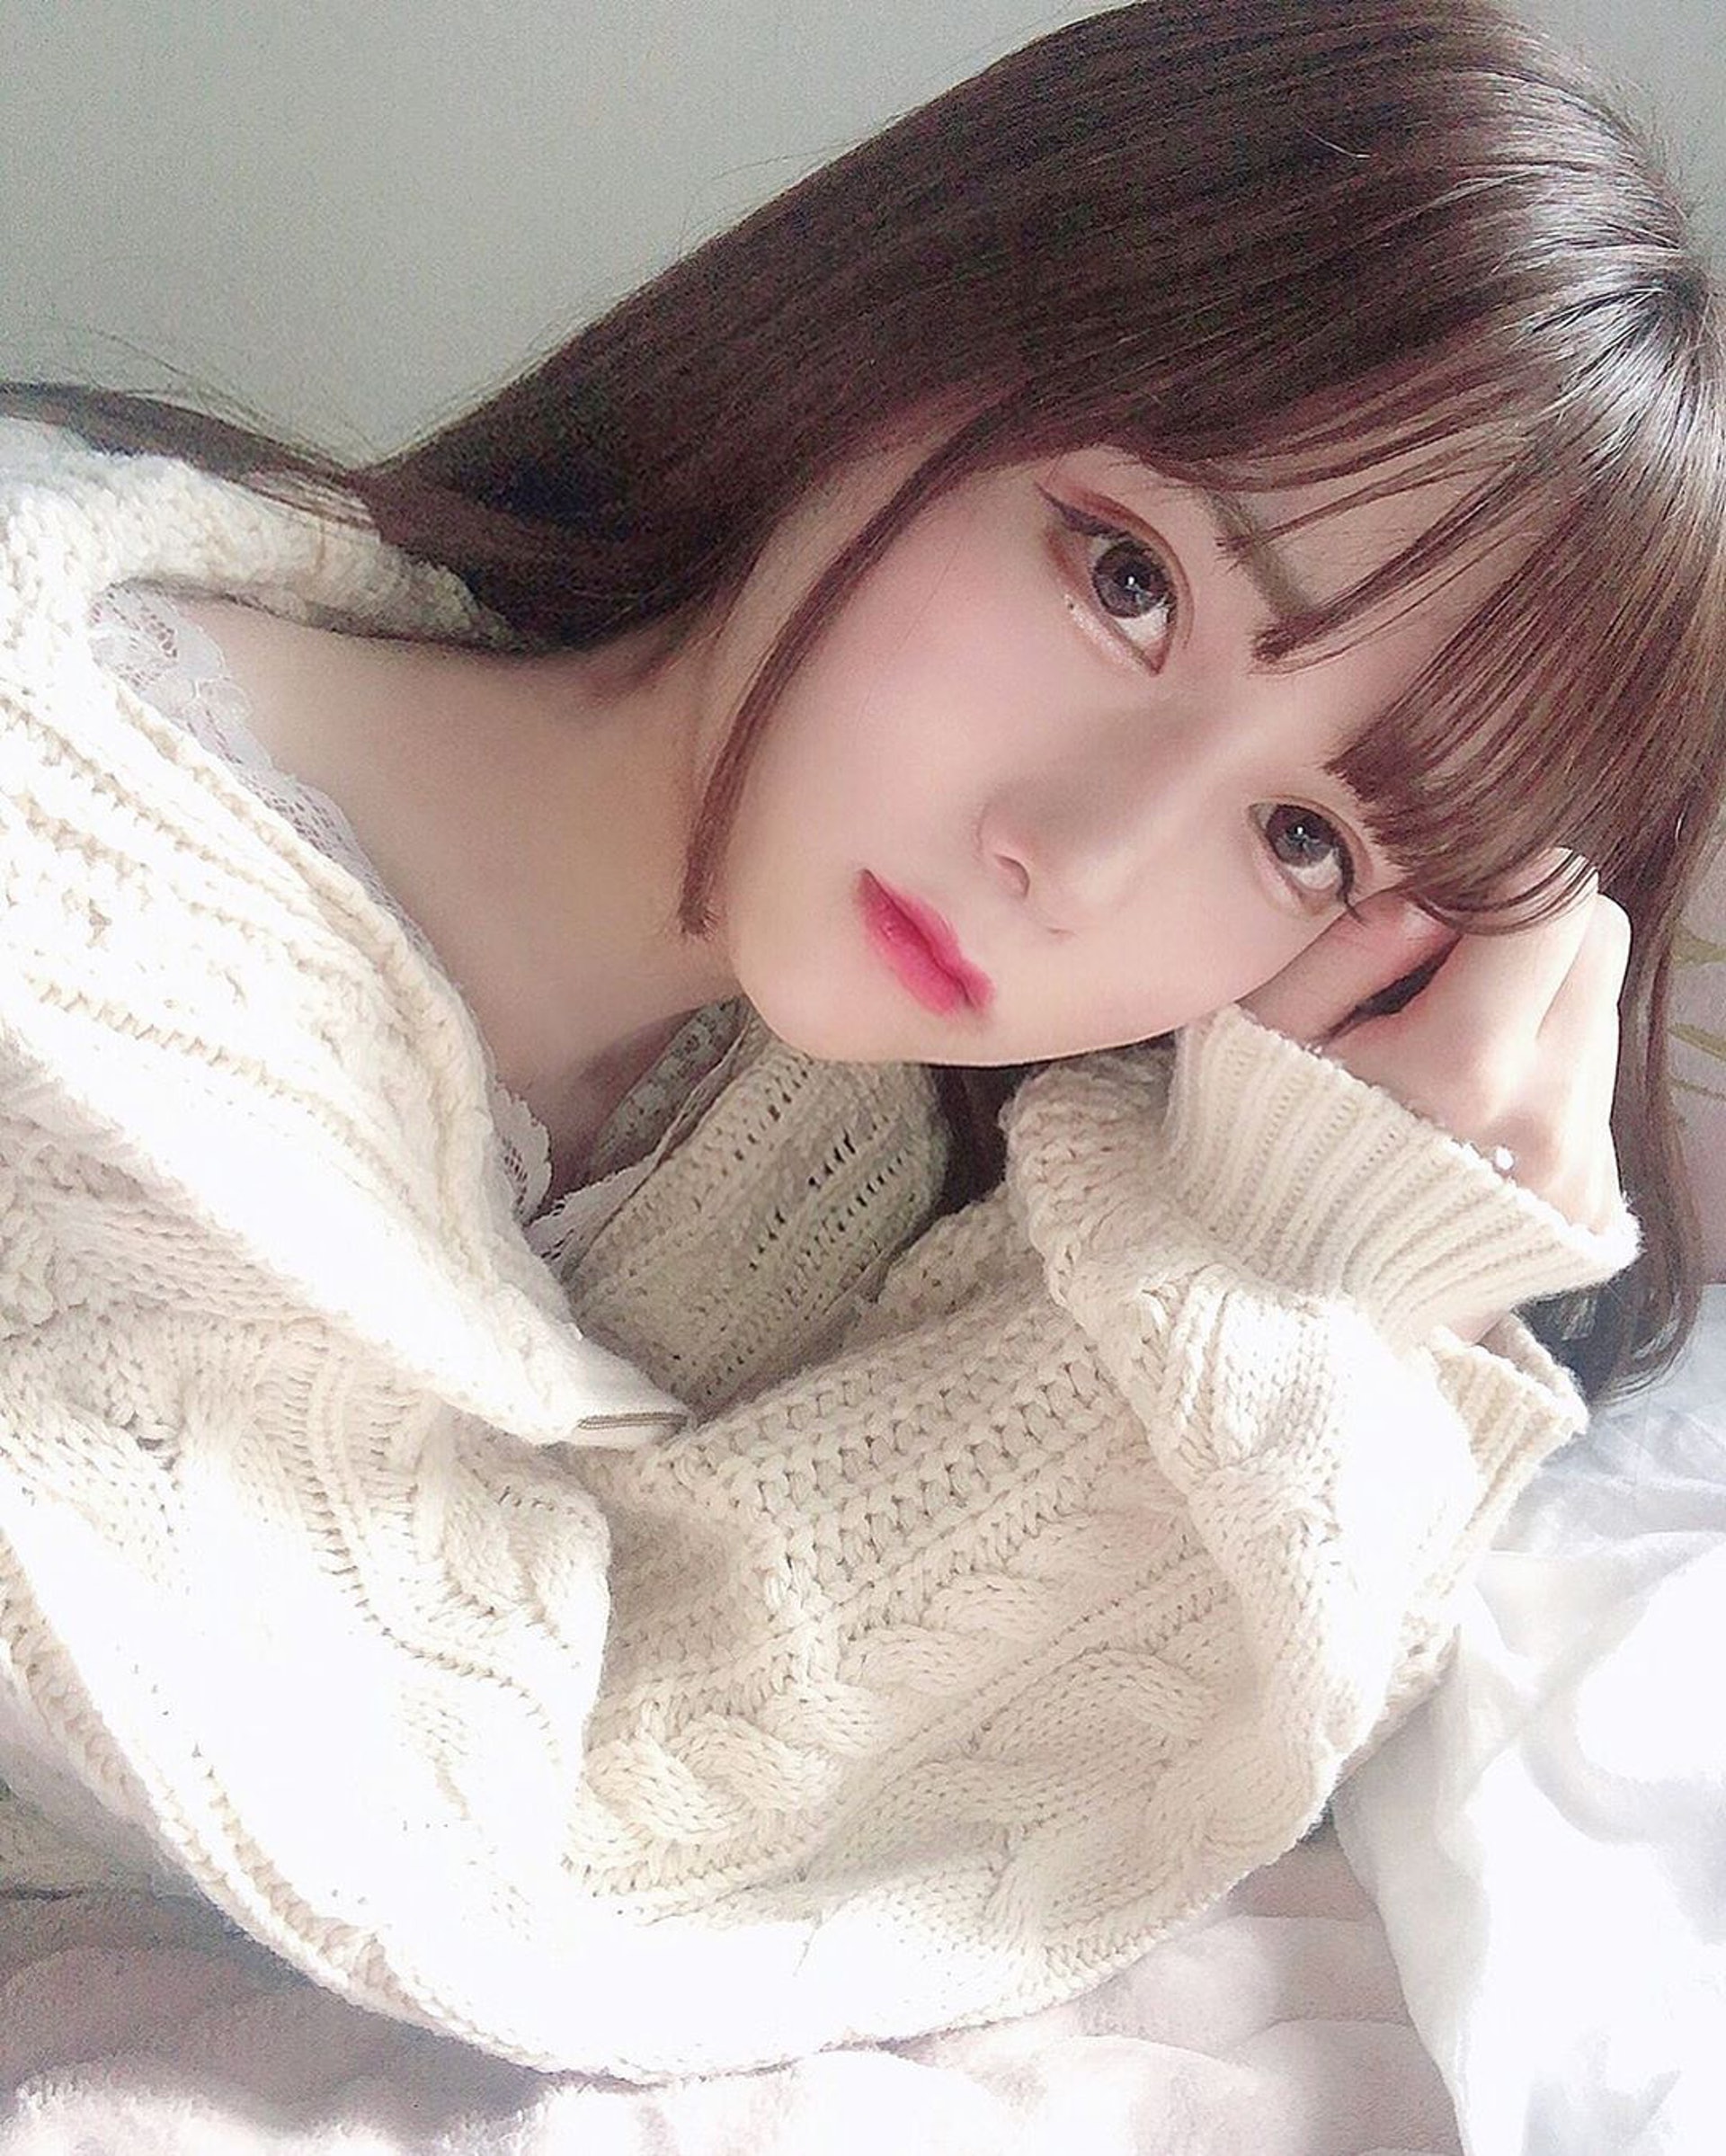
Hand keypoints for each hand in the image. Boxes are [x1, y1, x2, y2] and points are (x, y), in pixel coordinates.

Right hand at [1239, 851, 1629, 1341]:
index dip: (1497, 877)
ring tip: (1440, 1052)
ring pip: (1599, 1006)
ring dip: (1534, 999)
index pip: (1556, 895)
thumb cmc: (1251, 1157)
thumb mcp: (1255, 1033)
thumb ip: (1350, 943)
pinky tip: (1462, 1112)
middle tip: (1440, 968)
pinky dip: (1538, 1070)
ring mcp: (1582, 1167)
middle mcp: (1547, 1116)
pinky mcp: (1594, 1201)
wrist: (1282, 1315)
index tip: (1435, 909)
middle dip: (1530, 926)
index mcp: (1464, 1065)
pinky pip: (1590, 1083)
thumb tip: (1438, 889)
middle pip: (1601, 935)